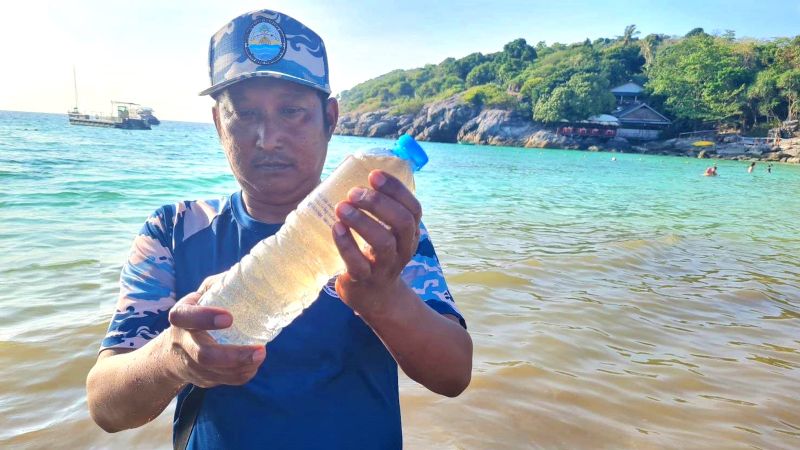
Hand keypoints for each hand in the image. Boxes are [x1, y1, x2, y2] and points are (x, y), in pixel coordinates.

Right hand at [164, 278, 265, 387]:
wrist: (172, 351)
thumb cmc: (196, 313)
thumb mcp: (201, 295)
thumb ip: (219, 284)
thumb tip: (251, 271)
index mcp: (181, 317)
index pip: (186, 317)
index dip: (205, 318)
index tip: (229, 318)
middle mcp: (182, 343)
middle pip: (204, 355)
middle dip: (233, 356)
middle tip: (260, 350)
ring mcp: (190, 364)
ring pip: (214, 372)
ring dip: (241, 367)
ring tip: (260, 356)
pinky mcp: (200, 378)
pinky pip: (221, 381)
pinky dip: (240, 376)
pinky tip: (253, 366)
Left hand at [332, 170, 421, 318]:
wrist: (374, 297)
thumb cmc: (375, 254)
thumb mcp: (386, 232)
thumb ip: (378, 208)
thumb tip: (352, 171)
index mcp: (410, 233)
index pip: (413, 208)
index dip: (396, 189)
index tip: (374, 175)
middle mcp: (403, 249)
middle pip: (402, 222)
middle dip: (379, 203)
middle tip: (354, 192)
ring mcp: (385, 266)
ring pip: (383, 242)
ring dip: (362, 221)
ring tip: (342, 207)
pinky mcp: (364, 280)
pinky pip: (358, 263)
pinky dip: (347, 244)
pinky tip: (336, 228)